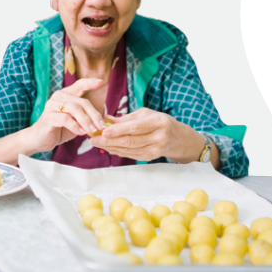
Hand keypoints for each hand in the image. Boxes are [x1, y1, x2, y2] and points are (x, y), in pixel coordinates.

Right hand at [26, 77, 105, 151]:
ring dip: (86, 121)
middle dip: (94, 114)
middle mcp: (58, 97)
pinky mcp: (48, 117)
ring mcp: (52, 106)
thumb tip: (103, 121)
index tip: (100, 82)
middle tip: (102, 126)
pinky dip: (75, 126)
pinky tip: (81, 133)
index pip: (79, 85)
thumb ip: (86, 118)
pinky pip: (64, 119)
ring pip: (74, 108)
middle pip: (81, 102)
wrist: (40, 139)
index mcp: (66, 95)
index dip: (89, 83)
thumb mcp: (76, 121)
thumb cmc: (59, 129)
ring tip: (92, 130)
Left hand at [89, 108, 203, 162]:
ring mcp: (155, 150)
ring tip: (96, 142)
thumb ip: (127, 118)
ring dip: (110, 147)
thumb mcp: (146, 114)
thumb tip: (106, 118)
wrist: (178, 139)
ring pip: (128, 150)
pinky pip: (130, 155)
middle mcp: (158, 138)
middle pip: (130, 141)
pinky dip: (117, 151)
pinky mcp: (150, 158)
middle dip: (109, 140)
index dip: (119, 130)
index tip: (104, 130)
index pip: (136, 127)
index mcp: (159, 122)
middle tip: (93, 138)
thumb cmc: (159, 122)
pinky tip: (106, 147)